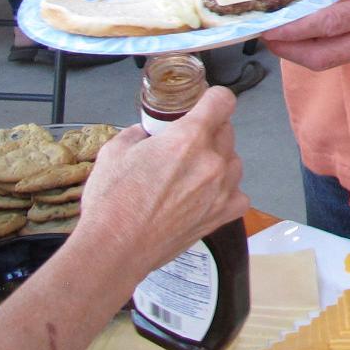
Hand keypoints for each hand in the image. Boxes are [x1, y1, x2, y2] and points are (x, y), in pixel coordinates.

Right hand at [74, 87, 247, 279]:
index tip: (204, 105)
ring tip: (191, 175)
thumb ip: (139, 133)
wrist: (114, 249)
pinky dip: (225, 192)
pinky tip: (204, 196)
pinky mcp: (222, 214)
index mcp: (188, 138)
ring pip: (233, 161)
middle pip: (226, 131)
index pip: (222, 101)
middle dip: (208, 132)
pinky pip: (238, 193)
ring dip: (218, 162)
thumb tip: (148, 133)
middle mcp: (212, 161)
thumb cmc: (112, 202)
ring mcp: (222, 189)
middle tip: (185, 146)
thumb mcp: (115, 151)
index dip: (212, 100)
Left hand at [262, 0, 349, 70]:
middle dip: (288, 51)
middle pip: (320, 58)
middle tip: (265, 35)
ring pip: (329, 62)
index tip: (266, 26)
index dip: (292, 30)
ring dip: (301, 52)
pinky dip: (320, 48)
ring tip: (282, 34)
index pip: (325, 28)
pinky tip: (310, 33)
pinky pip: (342, 56)